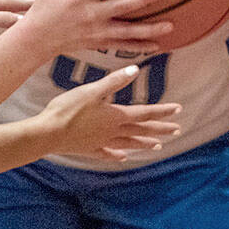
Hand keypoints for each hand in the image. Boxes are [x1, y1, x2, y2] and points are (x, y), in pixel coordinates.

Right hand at [20, 0, 172, 55]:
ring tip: (170, 26)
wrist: (37, 39)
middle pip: (121, 8)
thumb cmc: (45, 7)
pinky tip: (158, 45)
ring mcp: (96, 32)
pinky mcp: (99, 43)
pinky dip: (140, 47)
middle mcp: (90, 15)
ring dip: (149, 30)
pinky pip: (122, 46)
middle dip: (142, 0)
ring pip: (127, 32)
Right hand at [43, 63, 181, 159]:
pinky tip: (122, 158)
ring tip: (157, 146)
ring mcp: (102, 142)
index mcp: (116, 116)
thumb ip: (114, 81)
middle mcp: (113, 131)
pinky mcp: (89, 149)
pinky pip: (108, 153)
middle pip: (141, 131)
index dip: (162, 111)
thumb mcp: (92, 90)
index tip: (178, 110)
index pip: (145, 113)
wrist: (49, 133)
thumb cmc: (68, 109)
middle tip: (177, 130)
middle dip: (160, 129)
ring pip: (129, 144)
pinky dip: (117, 155)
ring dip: (144, 144)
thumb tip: (135, 70)